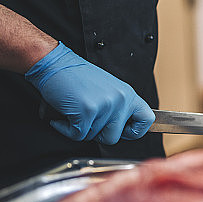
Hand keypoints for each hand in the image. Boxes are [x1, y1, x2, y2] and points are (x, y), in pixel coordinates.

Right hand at [25, 42, 154, 143]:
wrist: (55, 64)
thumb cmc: (77, 77)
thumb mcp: (108, 89)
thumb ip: (118, 108)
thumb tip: (121, 130)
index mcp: (128, 94)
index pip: (147, 119)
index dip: (134, 132)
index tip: (122, 131)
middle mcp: (120, 100)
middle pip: (114, 137)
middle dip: (97, 134)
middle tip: (87, 121)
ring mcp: (105, 105)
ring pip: (94, 136)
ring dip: (80, 129)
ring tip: (75, 112)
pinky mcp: (88, 110)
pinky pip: (78, 135)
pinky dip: (66, 129)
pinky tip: (64, 118)